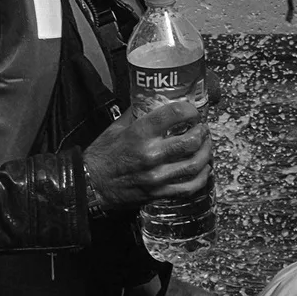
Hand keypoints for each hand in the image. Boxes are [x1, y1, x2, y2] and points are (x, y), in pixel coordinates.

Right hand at [82, 97, 211, 211]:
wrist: (91, 184)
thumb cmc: (102, 155)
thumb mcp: (116, 128)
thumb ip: (136, 115)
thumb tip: (153, 102)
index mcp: (139, 134)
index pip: (173, 114)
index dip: (189, 109)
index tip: (192, 110)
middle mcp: (151, 154)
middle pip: (191, 141)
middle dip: (202, 132)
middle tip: (202, 128)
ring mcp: (157, 176)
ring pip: (194, 164)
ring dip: (206, 152)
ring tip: (206, 145)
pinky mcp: (159, 193)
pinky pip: (189, 187)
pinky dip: (202, 177)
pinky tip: (204, 169)